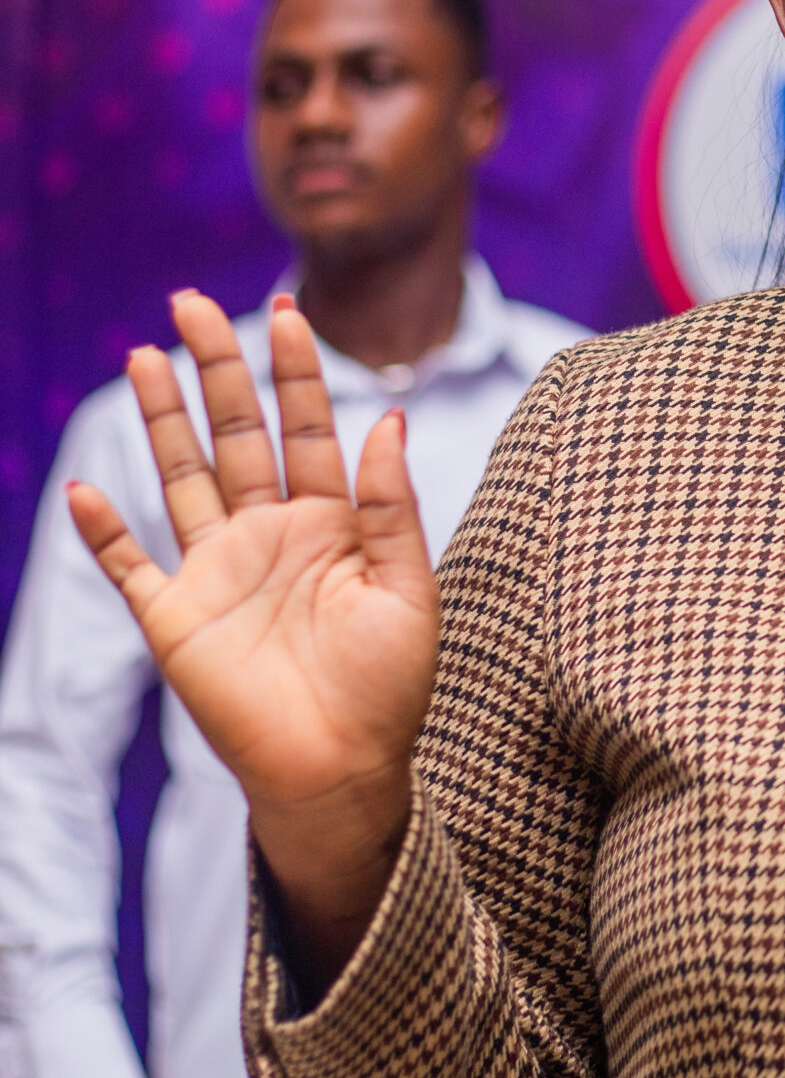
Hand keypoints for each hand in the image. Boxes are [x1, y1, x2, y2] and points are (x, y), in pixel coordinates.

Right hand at [66, 291, 438, 963]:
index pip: (309, 429)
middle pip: (236, 434)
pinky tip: (85, 490)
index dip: (296, 371)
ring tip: (142, 356)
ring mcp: (217, 572)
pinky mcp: (175, 618)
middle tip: (191, 303)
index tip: (284, 308)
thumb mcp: (407, 590)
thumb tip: (388, 416)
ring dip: (162, 419)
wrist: (342, 774)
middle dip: (216, 369)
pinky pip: (129, 564)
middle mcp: (270, 536)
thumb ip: (390, 506)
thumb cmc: (387, 690)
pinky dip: (104, 532)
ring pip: (182, 476)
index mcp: (332, 525)